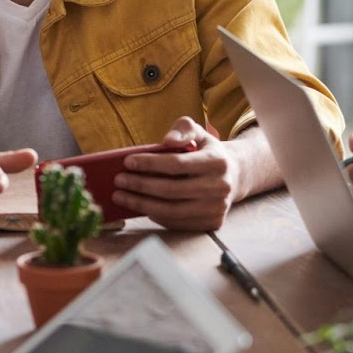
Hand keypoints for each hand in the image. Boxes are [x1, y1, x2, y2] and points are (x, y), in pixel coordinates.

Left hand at [112, 118, 239, 231]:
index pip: (177, 164)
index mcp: (217, 162)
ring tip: (121, 196)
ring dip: (141, 204)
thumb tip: (167, 140)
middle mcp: (220, 187)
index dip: (149, 163)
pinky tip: (140, 205)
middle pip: (171, 190)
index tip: (128, 162)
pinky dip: (155, 215)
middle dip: (140, 185)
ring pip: (171, 210)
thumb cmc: (207, 152)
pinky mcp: (212, 223)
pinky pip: (176, 222)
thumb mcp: (199, 133)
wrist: (234, 176)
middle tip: (118, 180)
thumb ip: (183, 129)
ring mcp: (217, 208)